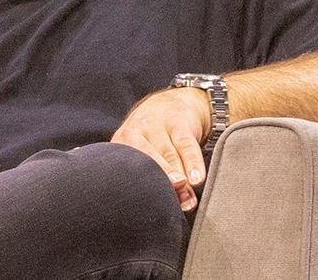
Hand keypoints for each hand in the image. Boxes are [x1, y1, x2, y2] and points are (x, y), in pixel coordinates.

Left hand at [110, 86, 210, 211]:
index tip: (143, 207)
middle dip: (156, 181)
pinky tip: (197, 179)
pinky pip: (185, 144)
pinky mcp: (177, 121)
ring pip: (167, 155)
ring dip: (178, 177)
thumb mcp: (141, 153)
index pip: (124, 168)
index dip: (134, 188)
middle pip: (145, 161)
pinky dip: (192, 162)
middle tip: (167, 200)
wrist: (169, 104)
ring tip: (186, 195)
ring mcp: (155, 125)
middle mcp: (134, 133)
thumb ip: (147, 179)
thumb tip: (160, 214)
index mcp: (120, 145)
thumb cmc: (152, 140)